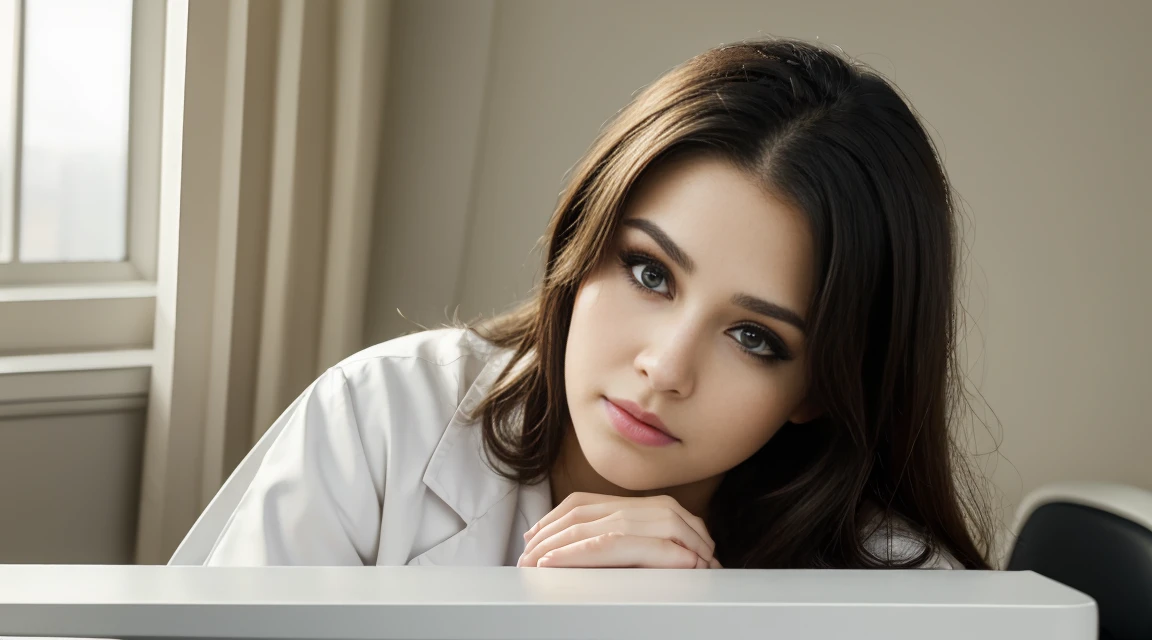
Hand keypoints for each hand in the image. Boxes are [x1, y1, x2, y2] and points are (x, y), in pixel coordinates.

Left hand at [517, 492, 721, 568]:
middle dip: (546, 537)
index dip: (551, 521)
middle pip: (581, 516)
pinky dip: (576, 554)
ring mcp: (660, 523)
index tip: (529, 540)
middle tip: (521, 560)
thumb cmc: (685, 578)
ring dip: (554, 547)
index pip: (582, 504)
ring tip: (530, 564)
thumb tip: (563, 549)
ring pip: (591, 530)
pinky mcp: (664, 545)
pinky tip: (553, 563)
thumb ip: (619, 543)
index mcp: (644, 508)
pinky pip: (608, 546)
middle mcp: (653, 510)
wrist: (728, 595)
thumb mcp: (646, 554)